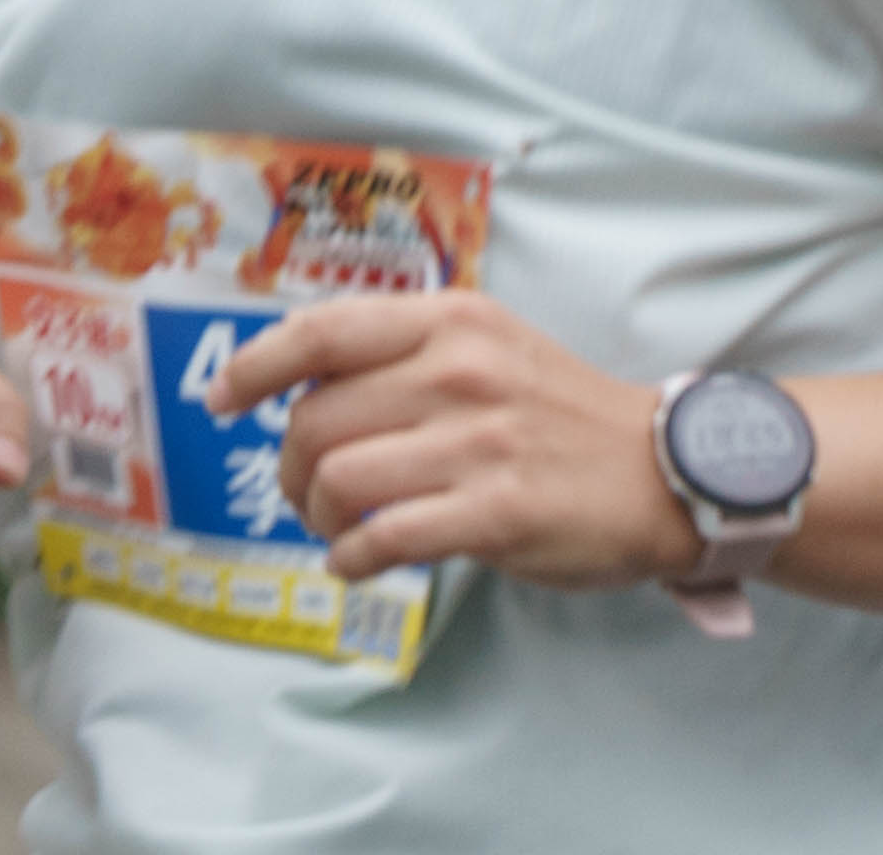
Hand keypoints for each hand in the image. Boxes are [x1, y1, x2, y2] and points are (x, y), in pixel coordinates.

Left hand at [211, 292, 710, 593]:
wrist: (662, 471)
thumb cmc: (561, 414)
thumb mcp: (490, 348)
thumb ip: (407, 353)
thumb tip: (301, 384)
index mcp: (454, 321)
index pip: (324, 330)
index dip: (255, 365)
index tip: (220, 398)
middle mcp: (461, 371)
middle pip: (316, 419)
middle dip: (289, 469)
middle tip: (305, 494)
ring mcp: (479, 443)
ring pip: (339, 480)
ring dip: (318, 518)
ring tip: (339, 529)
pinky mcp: (495, 513)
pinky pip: (383, 539)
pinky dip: (352, 559)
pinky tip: (361, 561)